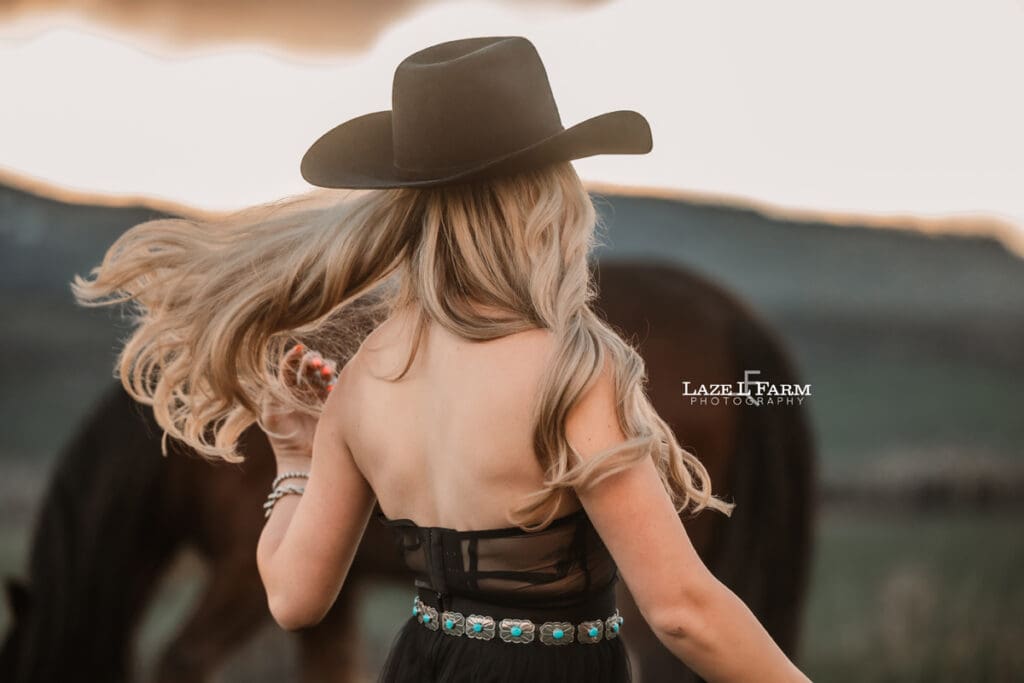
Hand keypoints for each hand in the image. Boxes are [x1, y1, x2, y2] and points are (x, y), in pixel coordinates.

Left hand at [259, 343, 337, 463]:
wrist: (299, 457)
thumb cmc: (281, 437)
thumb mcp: (269, 413)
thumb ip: (270, 393)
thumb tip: (271, 373)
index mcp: (286, 389)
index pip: (291, 366)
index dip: (294, 356)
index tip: (299, 349)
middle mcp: (303, 390)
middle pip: (310, 367)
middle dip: (313, 361)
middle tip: (315, 364)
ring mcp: (319, 396)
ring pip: (325, 374)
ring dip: (326, 369)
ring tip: (325, 372)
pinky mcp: (332, 405)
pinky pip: (336, 389)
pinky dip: (334, 385)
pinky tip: (331, 388)